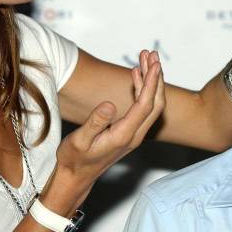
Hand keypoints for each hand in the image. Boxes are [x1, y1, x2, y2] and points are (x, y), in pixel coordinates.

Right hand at [55, 50, 164, 186]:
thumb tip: (109, 104)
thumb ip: (95, 122)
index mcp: (124, 135)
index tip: (154, 64)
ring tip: (146, 58)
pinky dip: (142, 89)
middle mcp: (134, 134)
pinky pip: (142, 107)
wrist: (75, 177)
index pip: (145, 105)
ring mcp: (134, 134)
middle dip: (156, 77)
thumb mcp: (79, 140)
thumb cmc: (74, 159)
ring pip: (151, 104)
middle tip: (152, 54)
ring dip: (151, 81)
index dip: (151, 83)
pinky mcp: (129, 132)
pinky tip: (136, 75)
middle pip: (155, 103)